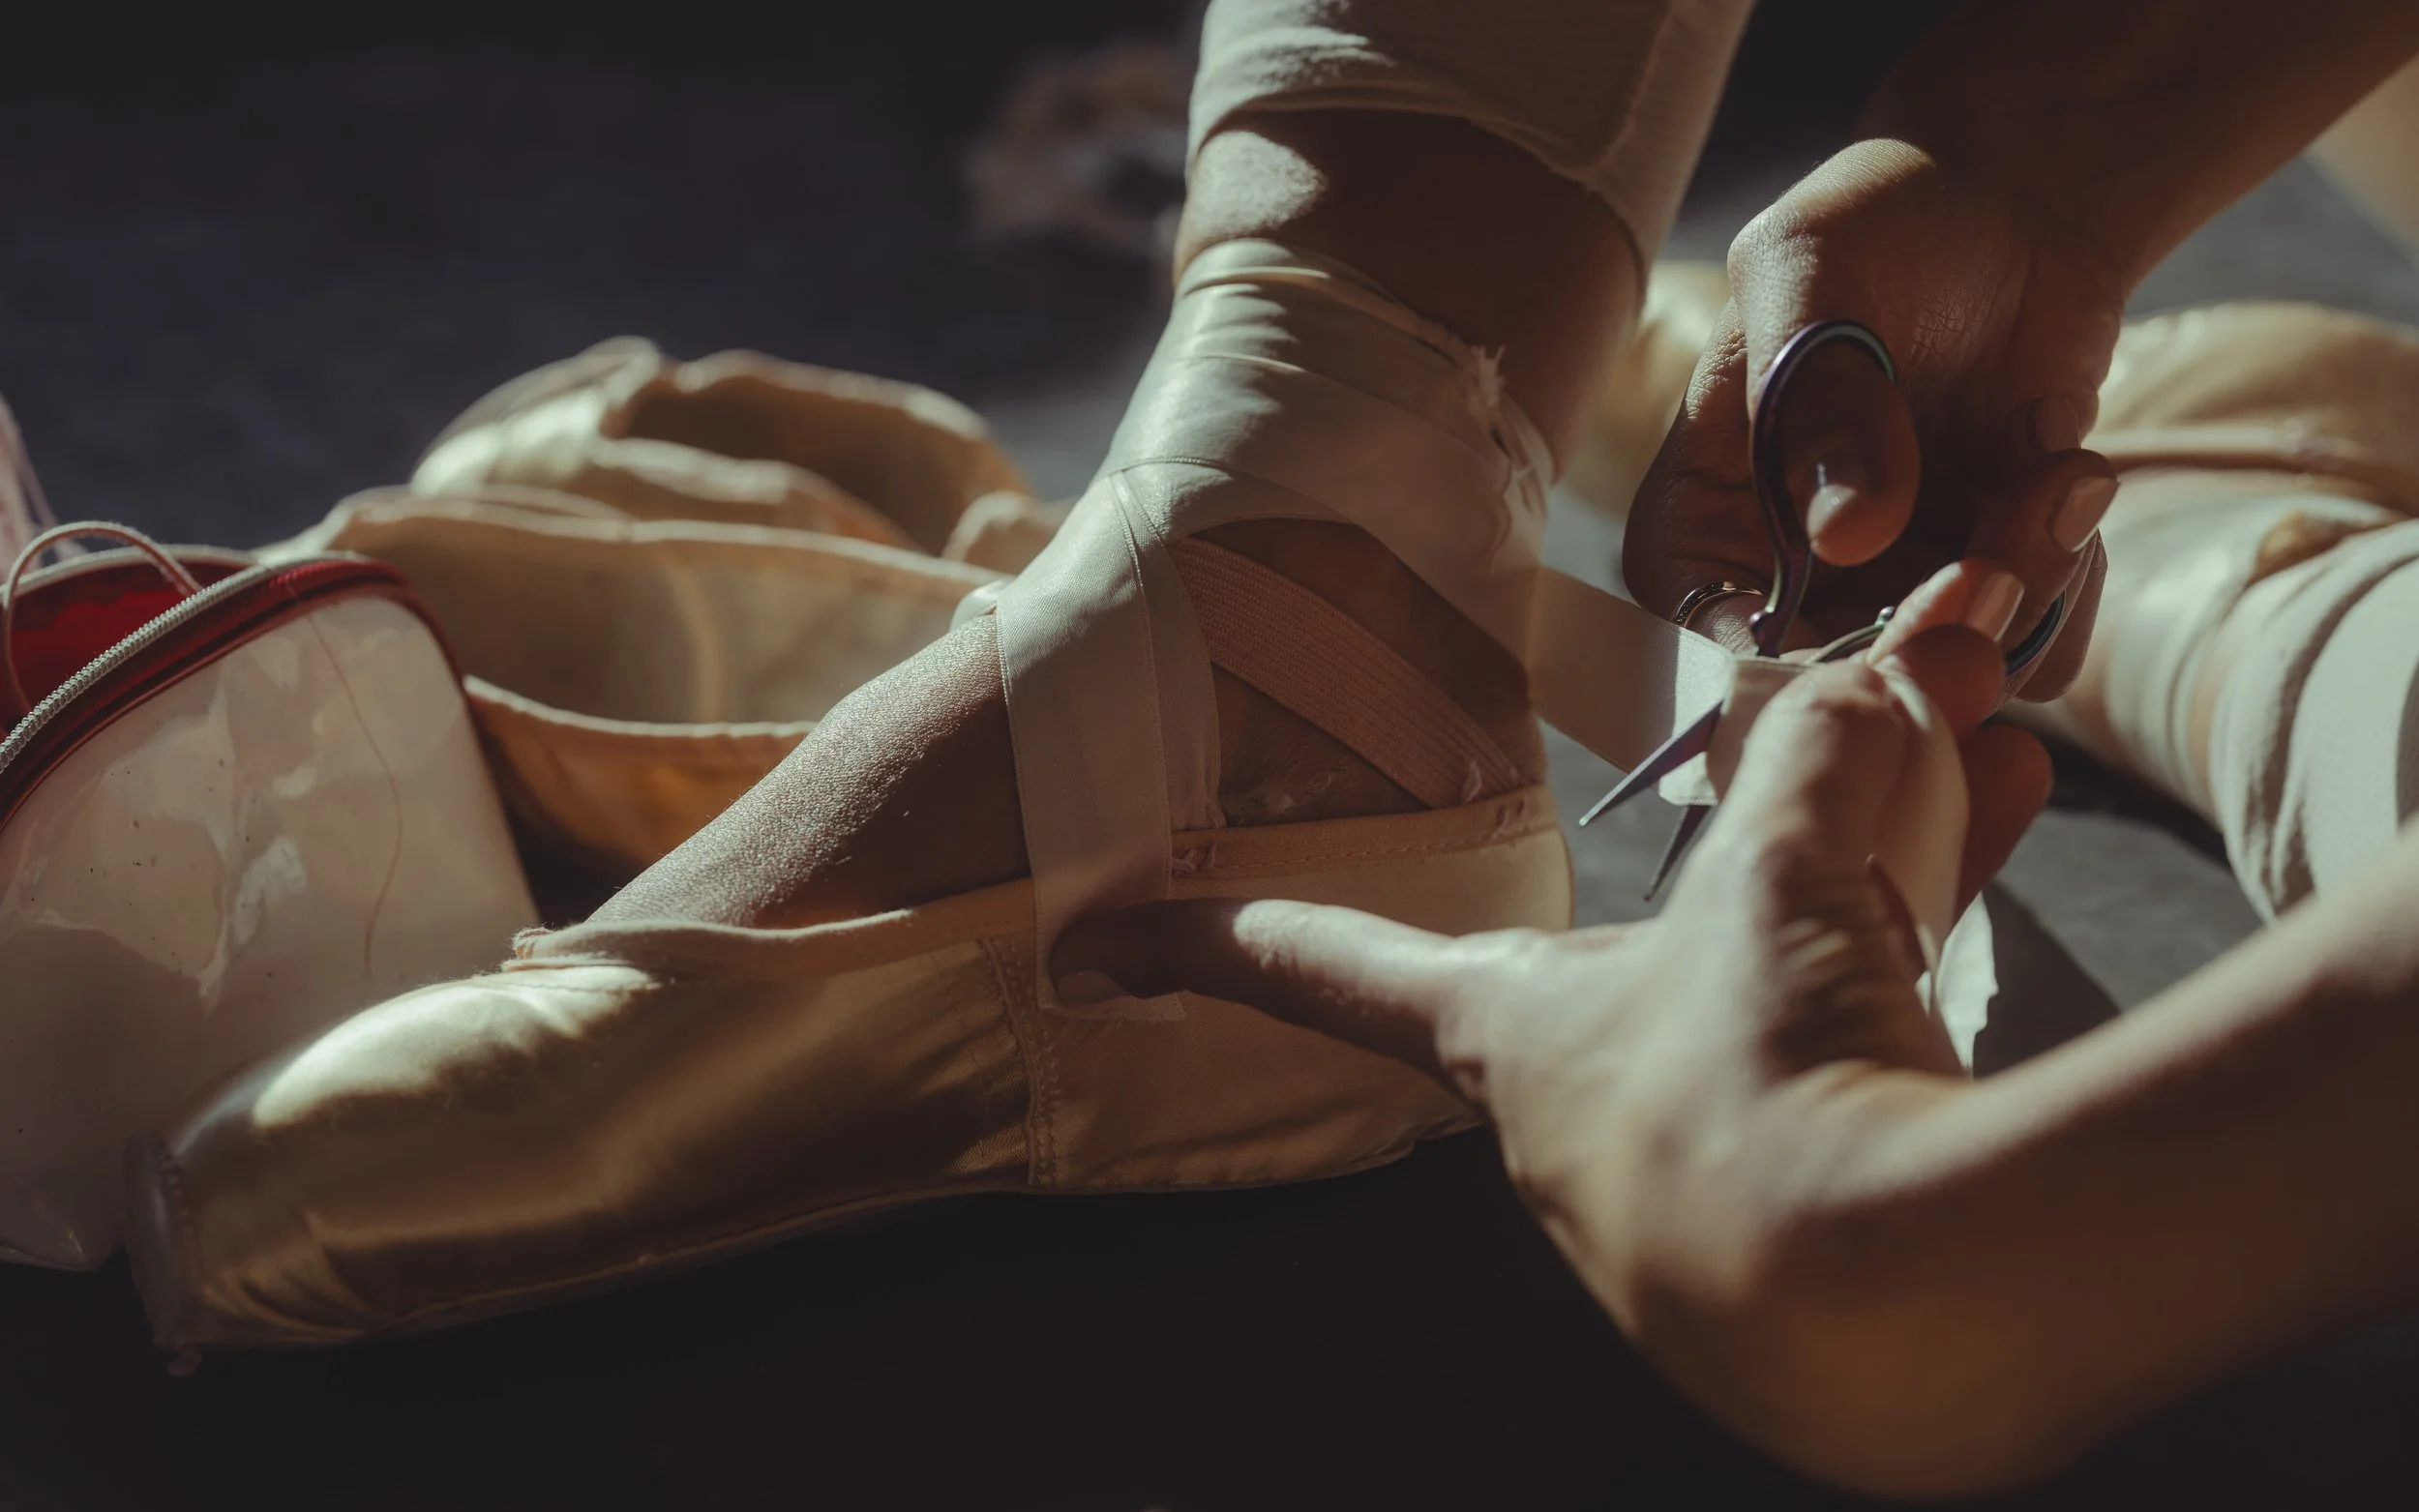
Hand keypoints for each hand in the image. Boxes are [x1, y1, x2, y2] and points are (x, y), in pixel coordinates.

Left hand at [1049, 623, 2049, 1466]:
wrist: (1910, 1316)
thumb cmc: (1769, 1082)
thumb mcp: (1783, 881)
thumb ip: (1824, 760)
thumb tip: (1902, 651)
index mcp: (1514, 1041)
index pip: (1334, 973)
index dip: (1234, 941)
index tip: (1106, 940)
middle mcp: (1584, 1132)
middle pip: (1659, 951)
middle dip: (1796, 845)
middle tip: (1889, 749)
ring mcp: (1698, 1211)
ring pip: (1785, 1002)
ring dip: (1889, 884)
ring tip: (1986, 768)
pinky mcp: (1812, 1262)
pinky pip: (1862, 1076)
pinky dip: (1934, 971)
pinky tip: (2012, 878)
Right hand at [1623, 138, 2122, 699]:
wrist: (2009, 203)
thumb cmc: (1876, 221)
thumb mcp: (1813, 271)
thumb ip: (1816, 397)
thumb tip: (1842, 531)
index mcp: (1702, 515)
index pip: (1702, 636)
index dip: (1773, 669)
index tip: (1863, 638)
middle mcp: (1784, 577)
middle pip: (1837, 684)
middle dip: (1935, 630)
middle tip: (2008, 535)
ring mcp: (1888, 591)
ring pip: (1950, 674)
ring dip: (2027, 585)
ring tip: (2056, 468)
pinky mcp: (1986, 587)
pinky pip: (2033, 649)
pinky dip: (2072, 577)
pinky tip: (2069, 476)